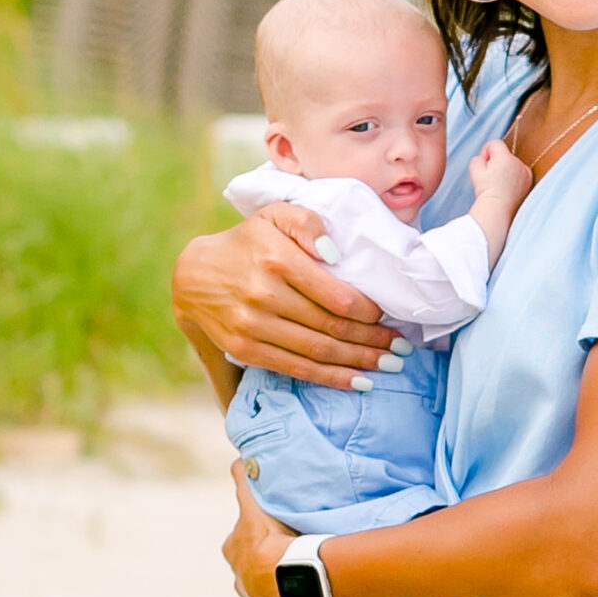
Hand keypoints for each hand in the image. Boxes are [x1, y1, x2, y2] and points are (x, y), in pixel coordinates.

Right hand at [173, 207, 396, 388]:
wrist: (195, 274)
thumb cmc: (248, 242)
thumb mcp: (274, 215)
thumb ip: (307, 223)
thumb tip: (334, 252)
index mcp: (278, 260)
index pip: (336, 296)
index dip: (369, 312)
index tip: (389, 316)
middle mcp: (264, 294)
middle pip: (331, 327)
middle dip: (373, 341)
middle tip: (402, 348)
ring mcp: (253, 325)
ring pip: (317, 351)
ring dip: (358, 362)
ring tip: (389, 366)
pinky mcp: (245, 349)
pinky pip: (295, 368)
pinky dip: (329, 378)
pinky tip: (357, 381)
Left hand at [221, 464, 295, 596]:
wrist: (293, 581)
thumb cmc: (271, 544)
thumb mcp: (254, 509)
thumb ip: (244, 485)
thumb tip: (237, 461)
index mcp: (234, 553)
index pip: (242, 537)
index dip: (256, 529)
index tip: (273, 527)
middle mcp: (241, 580)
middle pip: (253, 562)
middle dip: (267, 555)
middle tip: (291, 544)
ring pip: (270, 583)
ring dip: (283, 576)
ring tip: (305, 566)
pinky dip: (296, 592)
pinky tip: (312, 584)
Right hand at [467, 139, 532, 207]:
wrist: (498, 210)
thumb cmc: (485, 191)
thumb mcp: (474, 170)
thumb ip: (478, 158)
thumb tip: (485, 158)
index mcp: (505, 157)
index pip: (495, 144)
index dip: (486, 152)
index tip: (484, 165)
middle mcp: (518, 163)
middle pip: (504, 154)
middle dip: (496, 161)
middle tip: (490, 177)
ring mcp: (525, 172)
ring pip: (513, 164)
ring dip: (506, 169)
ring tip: (499, 184)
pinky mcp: (529, 182)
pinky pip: (520, 173)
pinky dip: (514, 177)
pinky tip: (508, 187)